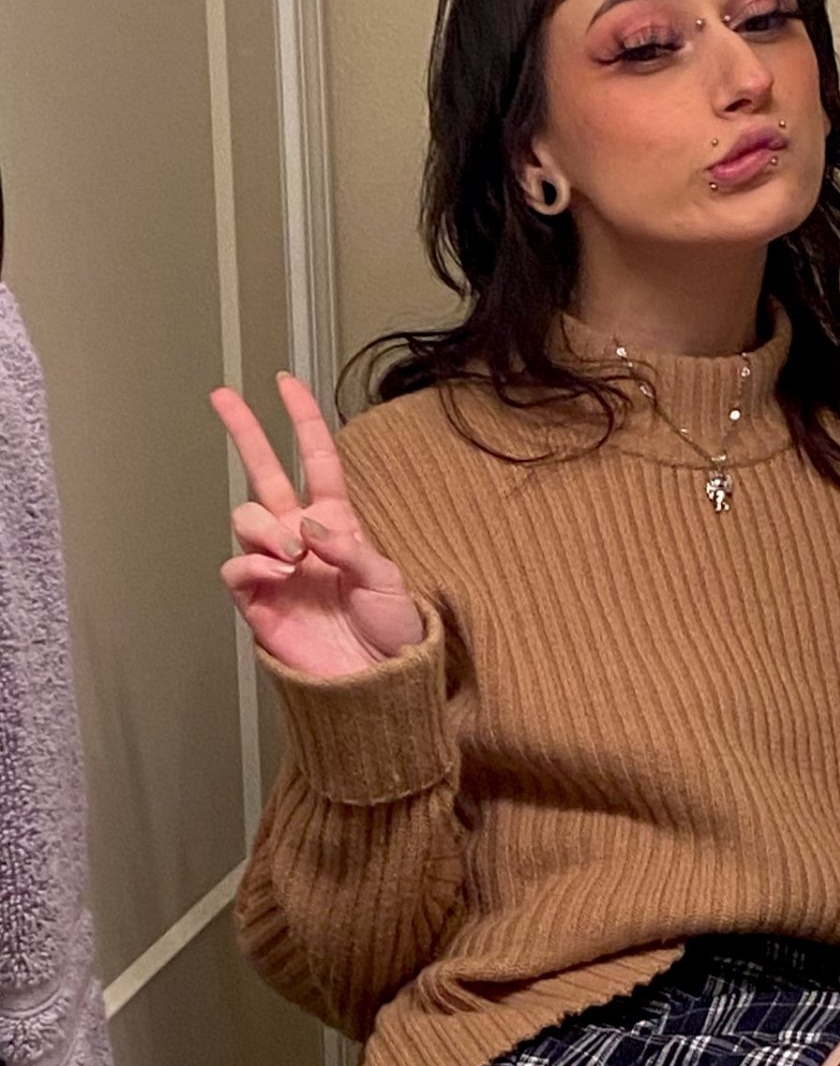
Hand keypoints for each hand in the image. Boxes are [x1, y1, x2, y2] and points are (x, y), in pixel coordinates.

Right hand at [210, 372, 423, 677]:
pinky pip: (236, 569)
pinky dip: (253, 565)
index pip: (315, 460)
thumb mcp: (388, 583)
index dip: (302, 420)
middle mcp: (300, 538)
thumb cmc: (391, 633)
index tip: (285, 382)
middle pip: (263, 473)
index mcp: (335, 522)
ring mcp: (275, 568)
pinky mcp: (257, 602)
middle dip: (244, 431)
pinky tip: (280, 574)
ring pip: (246, 519)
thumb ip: (352, 548)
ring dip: (266, 528)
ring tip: (294, 556)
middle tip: (223, 395)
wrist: (376, 684)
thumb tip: (309, 526)